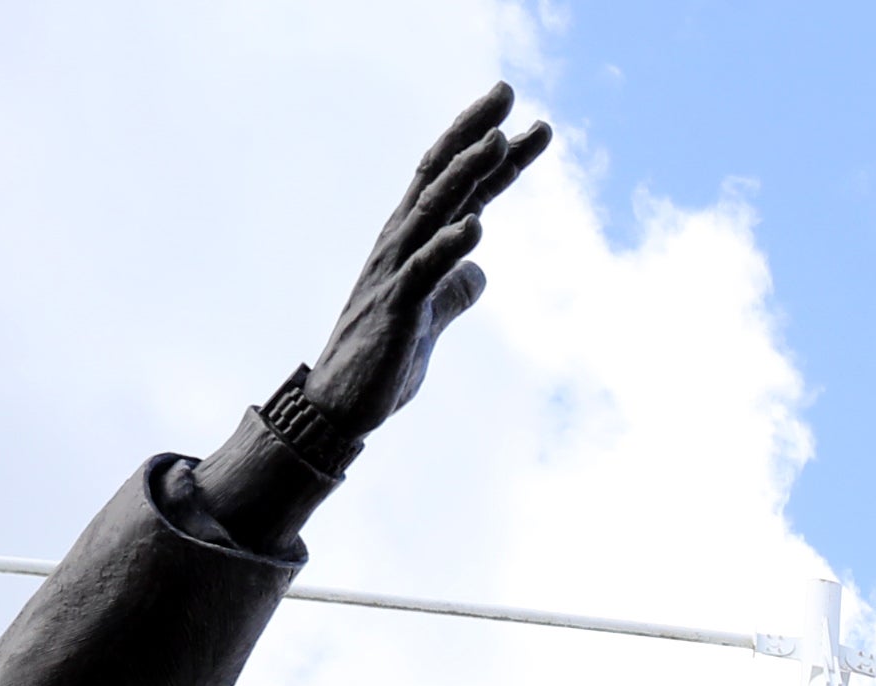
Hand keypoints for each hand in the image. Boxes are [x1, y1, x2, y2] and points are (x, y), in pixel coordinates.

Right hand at [308, 86, 553, 436]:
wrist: (344, 405)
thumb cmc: (383, 358)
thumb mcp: (432, 317)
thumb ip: (455, 289)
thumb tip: (480, 269)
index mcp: (414, 241)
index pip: (458, 185)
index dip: (496, 155)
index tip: (531, 123)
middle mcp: (401, 242)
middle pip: (441, 175)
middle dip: (474, 132)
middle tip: (507, 92)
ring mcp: (395, 271)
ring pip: (431, 211)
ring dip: (464, 175)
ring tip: (497, 141)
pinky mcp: (395, 308)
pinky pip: (423, 271)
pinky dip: (447, 246)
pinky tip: (476, 226)